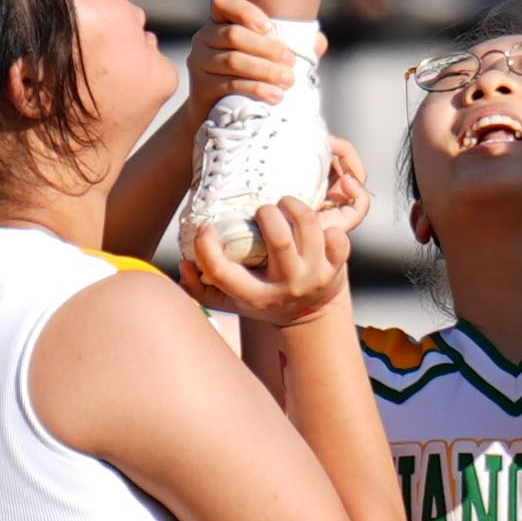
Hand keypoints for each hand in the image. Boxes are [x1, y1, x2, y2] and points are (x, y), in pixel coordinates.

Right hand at [176, 173, 356, 334]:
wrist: (311, 316)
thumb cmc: (264, 298)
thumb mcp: (230, 301)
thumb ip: (200, 286)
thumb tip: (183, 264)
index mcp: (253, 297)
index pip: (222, 273)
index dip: (206, 248)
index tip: (205, 227)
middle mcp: (285, 288)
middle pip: (279, 240)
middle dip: (268, 213)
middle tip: (264, 209)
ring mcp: (314, 278)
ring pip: (309, 228)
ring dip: (295, 207)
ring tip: (286, 204)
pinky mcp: (336, 269)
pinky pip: (338, 240)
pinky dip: (329, 228)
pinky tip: (316, 226)